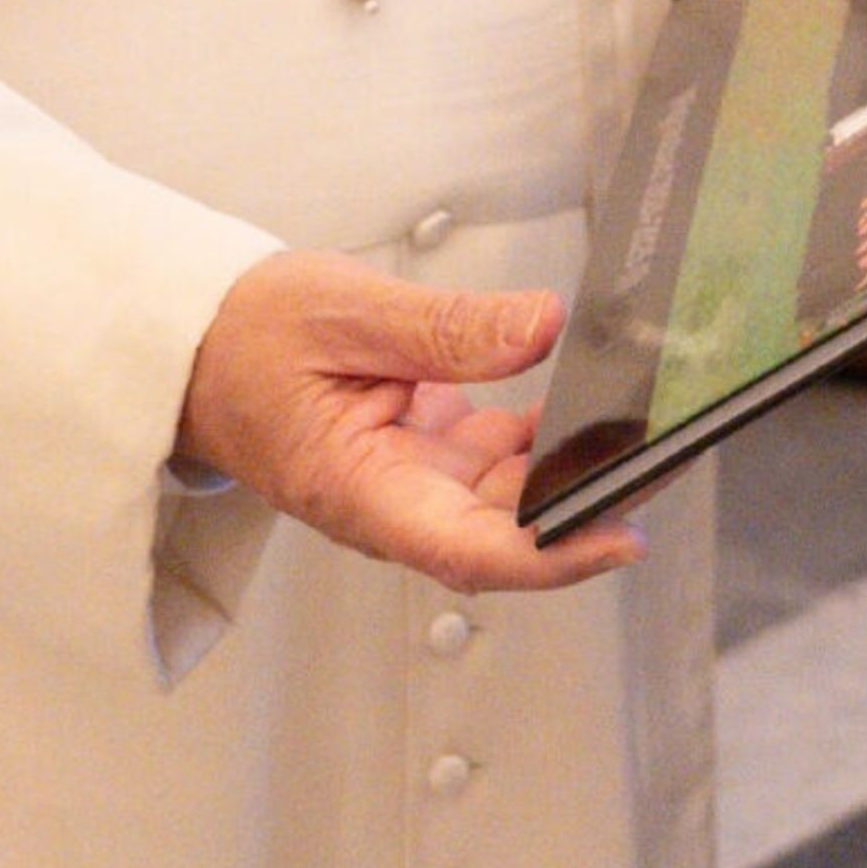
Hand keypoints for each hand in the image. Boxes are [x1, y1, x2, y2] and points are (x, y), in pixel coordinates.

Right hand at [177, 250, 643, 589]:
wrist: (196, 344)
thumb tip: (542, 327)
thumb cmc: (247, 336)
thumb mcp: (348, 313)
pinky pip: (496, 460)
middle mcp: (391, 501)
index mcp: (358, 490)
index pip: (468, 550)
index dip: (553, 554)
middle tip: (669, 456)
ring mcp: (409, 481)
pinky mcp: (422, 453)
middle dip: (588, 503)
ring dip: (573, 469)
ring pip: (509, 495)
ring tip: (647, 424)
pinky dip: (544, 435)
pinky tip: (588, 402)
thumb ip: (448, 327)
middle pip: (505, 530)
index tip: (623, 536)